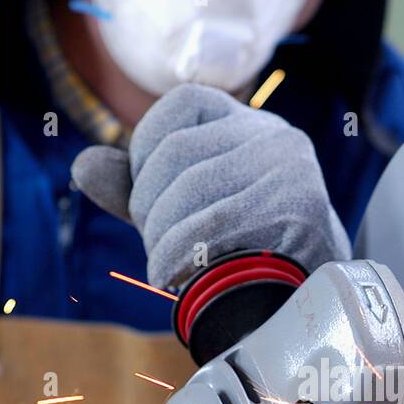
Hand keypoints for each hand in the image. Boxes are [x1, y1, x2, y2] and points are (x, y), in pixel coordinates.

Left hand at [71, 83, 350, 290]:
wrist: (319, 299)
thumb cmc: (249, 253)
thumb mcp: (192, 211)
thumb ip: (140, 189)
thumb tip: (83, 168)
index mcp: (251, 125)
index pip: (181, 104)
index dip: (144, 150)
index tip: (143, 201)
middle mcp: (276, 136)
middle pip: (177, 153)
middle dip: (148, 208)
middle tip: (154, 248)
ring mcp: (291, 170)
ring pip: (190, 191)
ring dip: (161, 239)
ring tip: (164, 269)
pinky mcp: (301, 209)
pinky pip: (212, 225)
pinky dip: (177, 256)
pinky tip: (173, 277)